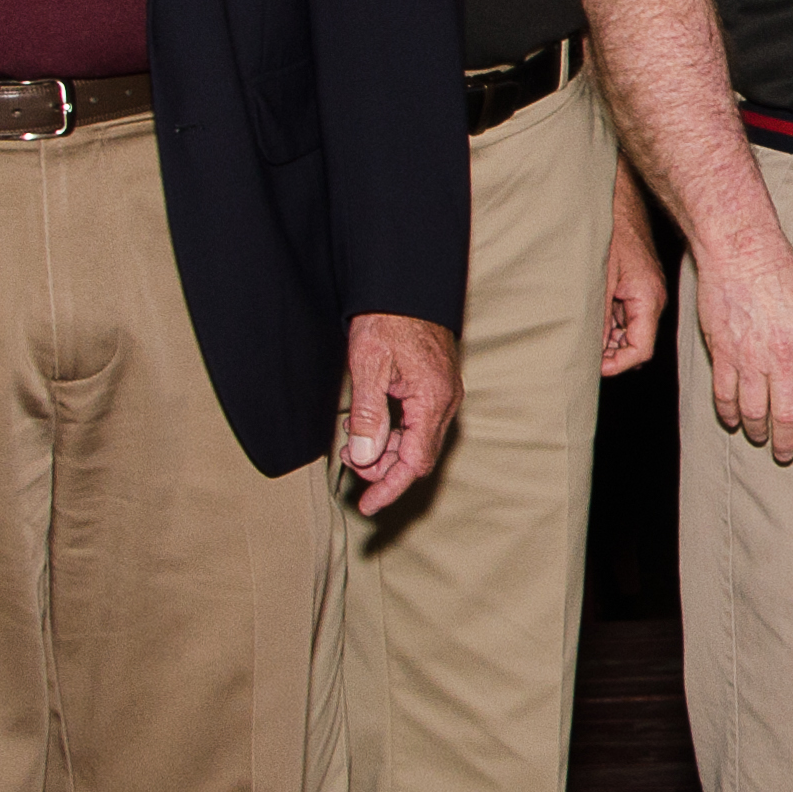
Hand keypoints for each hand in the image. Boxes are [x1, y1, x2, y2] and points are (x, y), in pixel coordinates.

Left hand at [338, 312, 460, 510]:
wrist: (405, 285)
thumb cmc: (389, 319)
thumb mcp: (370, 366)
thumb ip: (369, 415)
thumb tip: (364, 457)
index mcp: (433, 400)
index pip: (415, 462)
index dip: (389, 487)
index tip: (367, 506)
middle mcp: (444, 401)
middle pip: (416, 456)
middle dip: (382, 467)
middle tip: (348, 460)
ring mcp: (443, 394)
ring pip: (415, 440)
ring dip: (384, 449)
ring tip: (352, 440)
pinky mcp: (435, 386)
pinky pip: (417, 423)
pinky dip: (392, 432)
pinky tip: (368, 423)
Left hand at [599, 180, 668, 375]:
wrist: (618, 203)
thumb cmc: (611, 233)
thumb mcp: (599, 279)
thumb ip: (598, 318)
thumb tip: (593, 350)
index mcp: (648, 299)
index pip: (641, 350)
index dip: (618, 365)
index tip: (595, 368)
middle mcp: (653, 300)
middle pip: (638, 344)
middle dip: (613, 355)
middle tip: (584, 354)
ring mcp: (647, 295)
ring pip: (631, 332)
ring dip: (610, 340)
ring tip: (584, 337)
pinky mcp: (638, 289)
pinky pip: (628, 317)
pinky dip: (611, 325)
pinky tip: (591, 321)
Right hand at [692, 227, 792, 457]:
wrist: (742, 253)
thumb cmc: (786, 275)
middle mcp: (782, 356)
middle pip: (787, 414)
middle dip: (788, 441)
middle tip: (786, 454)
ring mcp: (749, 357)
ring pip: (754, 411)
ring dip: (758, 432)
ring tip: (760, 440)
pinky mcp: (722, 352)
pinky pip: (725, 394)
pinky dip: (729, 413)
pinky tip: (734, 421)